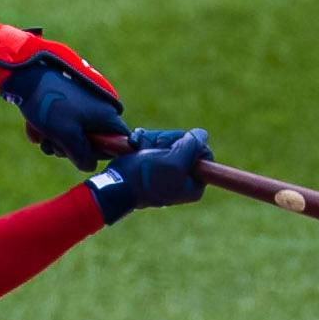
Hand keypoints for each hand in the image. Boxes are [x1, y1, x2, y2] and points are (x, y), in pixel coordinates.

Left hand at [0, 25, 125, 162]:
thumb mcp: (67, 136)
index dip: (102, 153)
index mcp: (105, 115)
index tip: (83, 154)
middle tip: (54, 144)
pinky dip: (48, 129)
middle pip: (92, 143)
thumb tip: (89, 165)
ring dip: (55, 141)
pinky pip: (61, 125)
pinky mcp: (65, 103)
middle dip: (70, 149)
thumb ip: (82, 155)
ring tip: (42, 134)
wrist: (25, 76)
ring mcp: (81, 106)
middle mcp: (97, 110)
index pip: (119, 142)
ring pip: (73, 136)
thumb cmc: (50, 105)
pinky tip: (34, 126)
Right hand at [83, 127, 210, 223]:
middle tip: (155, 148)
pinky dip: (143, 141)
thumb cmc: (145, 177)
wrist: (114, 185)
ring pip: (167, 141)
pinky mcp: (150, 163)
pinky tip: (135, 145)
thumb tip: (202, 135)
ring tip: (140, 148)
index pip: (204, 153)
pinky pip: (153, 143)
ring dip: (152, 140)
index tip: (174, 148)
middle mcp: (182, 178)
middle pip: (185, 144)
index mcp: (194, 185)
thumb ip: (193, 146)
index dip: (189, 144)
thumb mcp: (175, 161)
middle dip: (167, 141)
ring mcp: (165, 170)